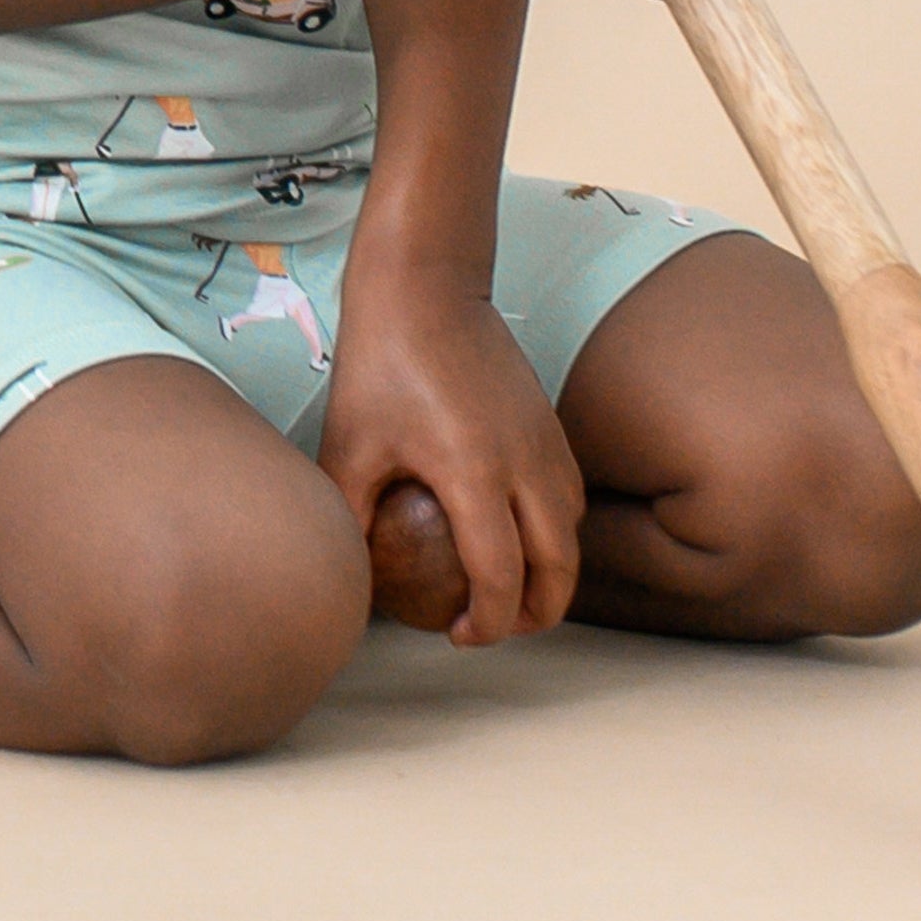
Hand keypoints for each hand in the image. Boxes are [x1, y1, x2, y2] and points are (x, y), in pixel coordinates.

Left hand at [319, 260, 585, 644]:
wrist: (425, 285)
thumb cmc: (381, 362)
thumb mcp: (349, 446)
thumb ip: (349, 516)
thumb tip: (348, 573)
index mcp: (475, 474)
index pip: (502, 578)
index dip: (489, 624)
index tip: (459, 635)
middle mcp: (525, 463)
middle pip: (559, 568)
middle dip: (536, 615)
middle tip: (497, 629)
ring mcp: (546, 440)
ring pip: (572, 531)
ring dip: (554, 574)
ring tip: (513, 592)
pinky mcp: (550, 420)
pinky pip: (570, 493)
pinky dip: (558, 530)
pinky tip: (519, 533)